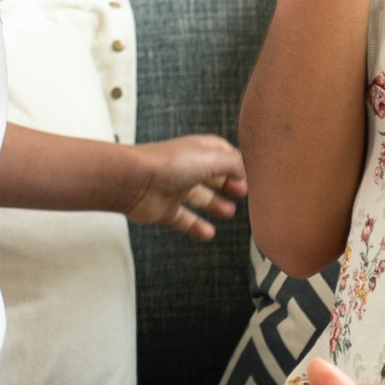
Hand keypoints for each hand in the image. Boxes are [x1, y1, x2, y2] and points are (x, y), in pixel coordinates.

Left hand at [123, 136, 248, 239]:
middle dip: (228, 184)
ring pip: (199, 197)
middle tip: (243, 193)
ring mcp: (175, 189)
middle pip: (212, 176)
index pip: (222, 153)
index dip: (236, 163)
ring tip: (230, 213)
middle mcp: (187, 168)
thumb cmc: (170, 163)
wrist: (134, 180)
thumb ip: (233, 164)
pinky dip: (196, 227)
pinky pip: (184, 219)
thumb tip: (244, 172)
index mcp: (198, 150)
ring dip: (215, 204)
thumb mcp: (211, 158)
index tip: (250, 176)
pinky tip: (209, 234)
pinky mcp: (165, 209)